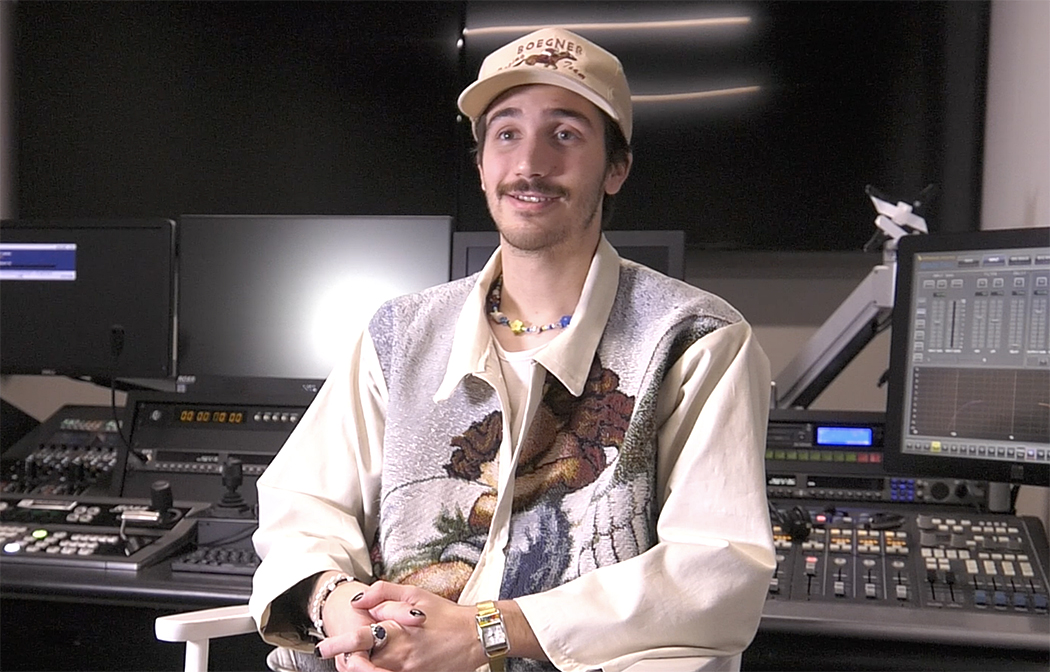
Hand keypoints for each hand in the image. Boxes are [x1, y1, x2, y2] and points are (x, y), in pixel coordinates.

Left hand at [322, 580, 486, 671]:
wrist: (475, 636)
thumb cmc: (445, 613)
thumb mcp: (415, 594)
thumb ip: (383, 592)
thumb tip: (359, 599)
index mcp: (396, 632)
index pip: (359, 640)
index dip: (338, 644)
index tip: (323, 648)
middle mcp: (399, 656)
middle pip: (362, 665)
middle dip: (349, 663)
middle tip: (342, 657)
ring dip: (364, 668)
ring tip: (360, 659)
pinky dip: (381, 670)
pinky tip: (382, 663)